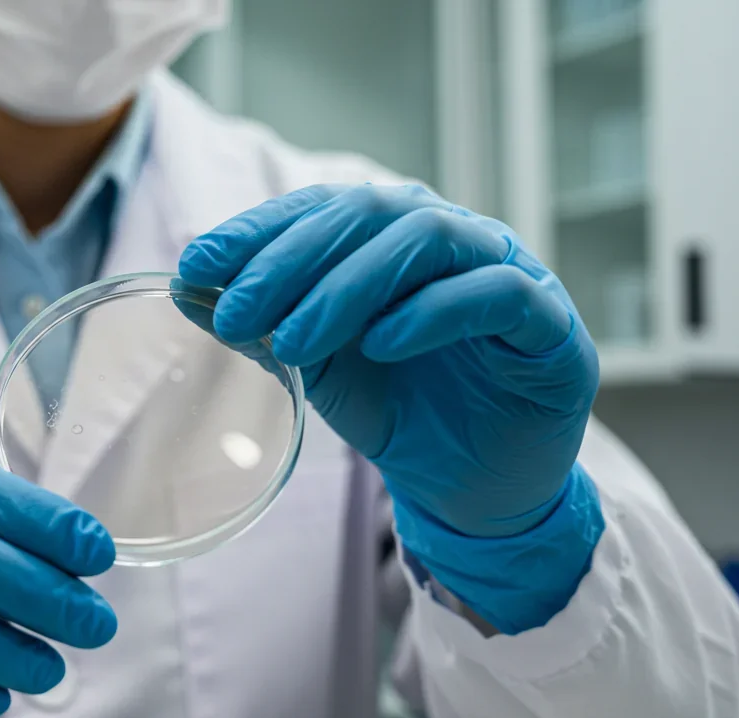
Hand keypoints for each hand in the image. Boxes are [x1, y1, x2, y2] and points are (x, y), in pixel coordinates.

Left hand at [178, 184, 597, 537]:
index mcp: (394, 236)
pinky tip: (379, 344)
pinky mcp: (550, 324)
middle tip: (236, 310)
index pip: (322, 207)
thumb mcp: (316, 364)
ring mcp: (507, 271)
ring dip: (348, 285)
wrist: (469, 488)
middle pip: (370, 213)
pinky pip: (497, 293)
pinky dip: (431, 312)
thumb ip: (263, 322)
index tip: (197, 264)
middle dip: (293, 259)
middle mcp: (452, 238)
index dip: (258, 229)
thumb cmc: (398, 411)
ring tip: (292, 340)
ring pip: (429, 239)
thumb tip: (188, 287)